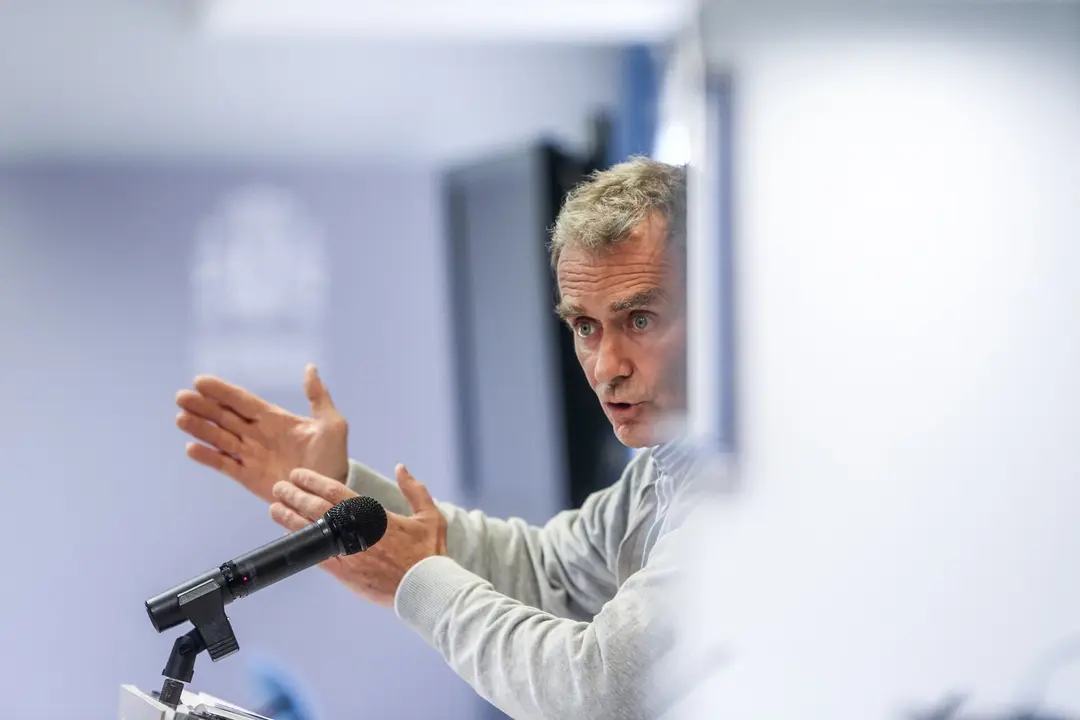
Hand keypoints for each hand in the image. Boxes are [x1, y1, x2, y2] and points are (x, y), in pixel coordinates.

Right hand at [176, 364, 348, 502]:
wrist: (328, 493)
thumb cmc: (333, 457)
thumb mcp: (332, 424)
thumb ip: (318, 397)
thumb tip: (310, 368)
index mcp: (274, 419)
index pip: (242, 400)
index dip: (222, 391)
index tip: (200, 381)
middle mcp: (258, 434)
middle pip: (225, 416)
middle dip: (203, 406)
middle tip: (181, 397)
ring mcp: (251, 455)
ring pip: (220, 438)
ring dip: (200, 428)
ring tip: (180, 419)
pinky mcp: (248, 477)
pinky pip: (224, 465)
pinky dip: (208, 458)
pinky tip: (191, 449)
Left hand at [269, 465, 446, 607]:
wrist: (425, 589)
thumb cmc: (428, 553)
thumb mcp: (431, 515)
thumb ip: (415, 489)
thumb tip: (400, 468)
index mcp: (373, 515)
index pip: (335, 492)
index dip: (313, 481)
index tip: (298, 474)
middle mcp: (355, 531)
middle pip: (316, 509)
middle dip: (295, 496)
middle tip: (279, 487)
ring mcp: (347, 553)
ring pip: (311, 532)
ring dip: (290, 518)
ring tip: (274, 508)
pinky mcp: (344, 573)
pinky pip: (316, 556)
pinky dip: (302, 545)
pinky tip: (290, 537)